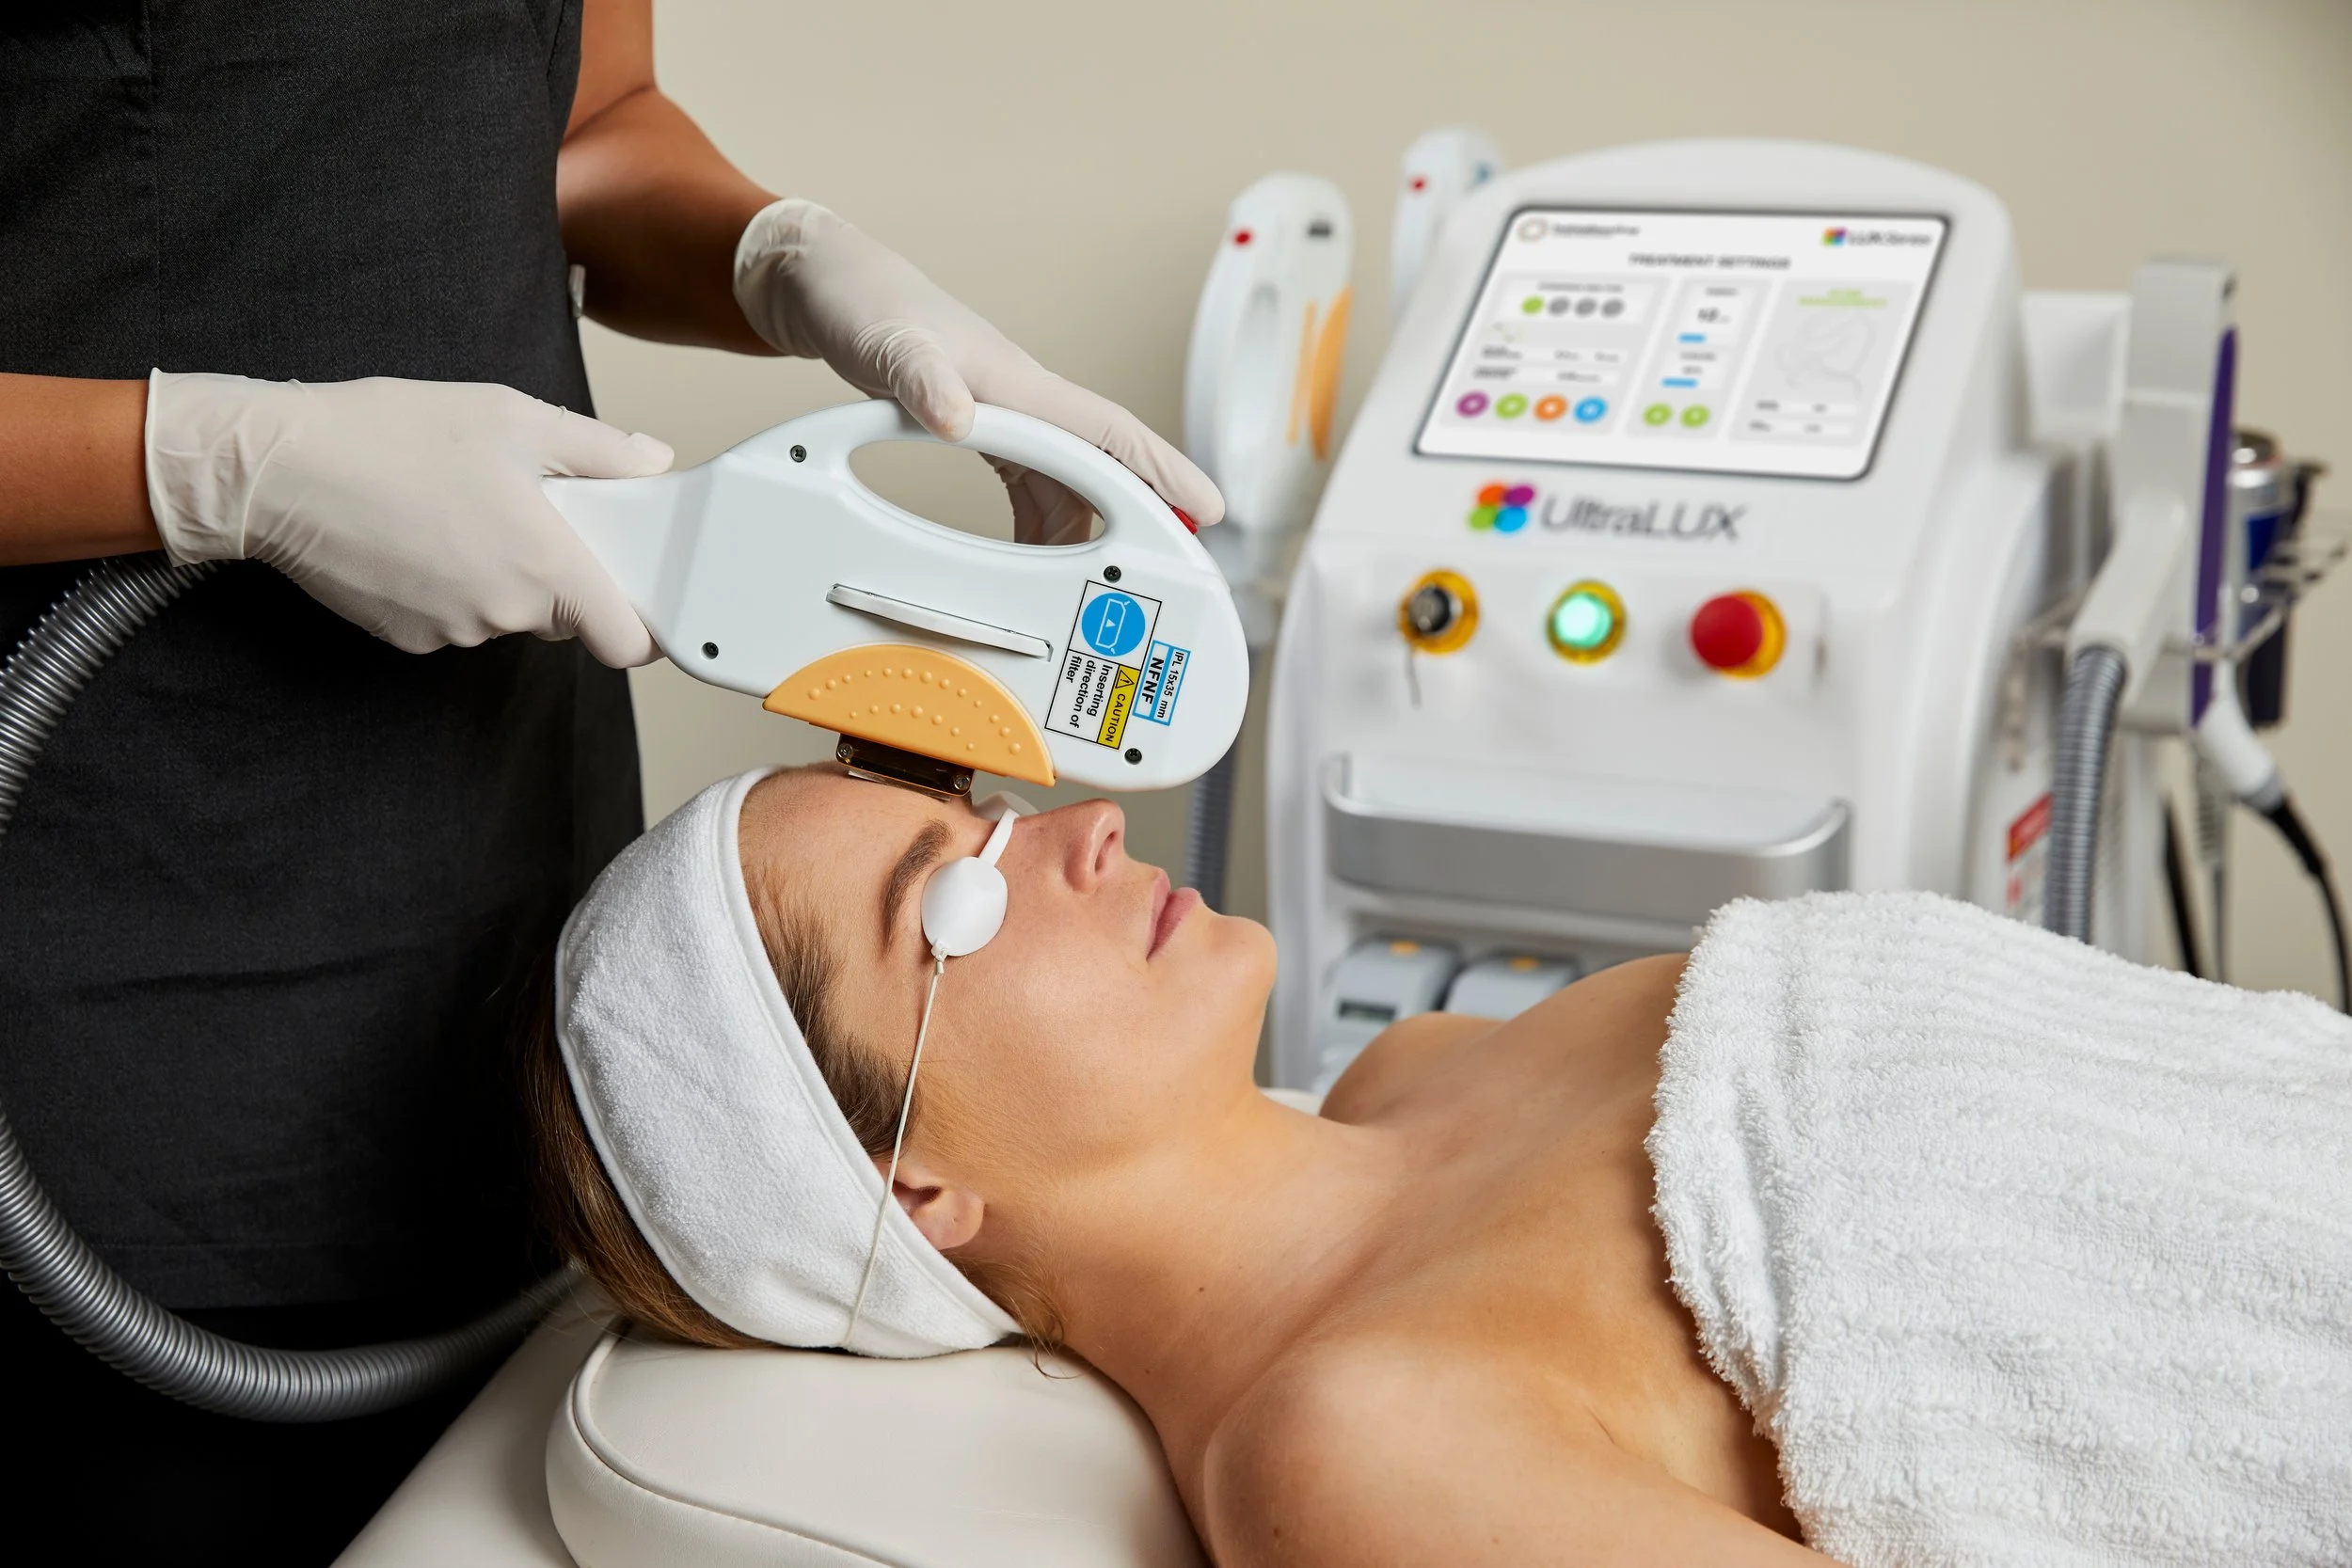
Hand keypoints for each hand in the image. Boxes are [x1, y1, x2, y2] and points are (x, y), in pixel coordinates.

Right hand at [144, 372, 673, 664]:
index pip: (626, 642)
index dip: (642, 626)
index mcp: (546, 565)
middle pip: (563, 617)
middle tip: (527, 509)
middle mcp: (504, 612)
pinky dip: (448, 583)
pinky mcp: (405, 636)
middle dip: (559, 572)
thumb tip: (651, 462)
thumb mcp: (512, 418)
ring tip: (457, 507)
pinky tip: (417, 531)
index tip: (639, 597)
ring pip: (504, 613)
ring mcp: (452, 631)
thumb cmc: (391, 435)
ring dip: (498, 572)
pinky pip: (452, 616)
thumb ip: (598, 450)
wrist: (278, 469)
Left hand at [731, 199, 1222, 544]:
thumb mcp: (888, 344)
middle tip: (1167, 579)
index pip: (1109, 431)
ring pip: (1067, 487)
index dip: (1162, 470)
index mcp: (1018, 386)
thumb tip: (959, 422)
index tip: (1208, 509)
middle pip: (1102, 471)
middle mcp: (1024, 404)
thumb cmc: (864, 305)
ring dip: (1083, 537)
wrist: (829, 287)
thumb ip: (922, 380)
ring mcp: (1006, 418)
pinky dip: (1037, 528)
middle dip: (1142, 521)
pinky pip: (1028, 488)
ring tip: (1089, 595)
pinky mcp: (981, 430)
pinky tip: (1025, 565)